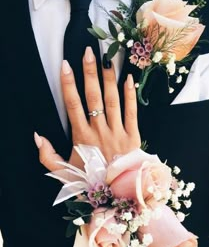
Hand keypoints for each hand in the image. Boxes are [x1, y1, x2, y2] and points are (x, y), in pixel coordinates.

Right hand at [34, 46, 140, 170]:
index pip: (73, 105)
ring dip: (109, 79)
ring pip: (112, 100)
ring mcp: (118, 132)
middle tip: (88, 52)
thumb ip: (47, 156)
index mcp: (82, 137)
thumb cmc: (89, 182)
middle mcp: (100, 131)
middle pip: (93, 97)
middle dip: (89, 73)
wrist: (118, 194)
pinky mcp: (133, 137)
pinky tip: (128, 79)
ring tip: (107, 59)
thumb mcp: (63, 173)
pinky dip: (131, 95)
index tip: (65, 66)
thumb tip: (37, 136)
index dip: (68, 84)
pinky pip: (132, 112)